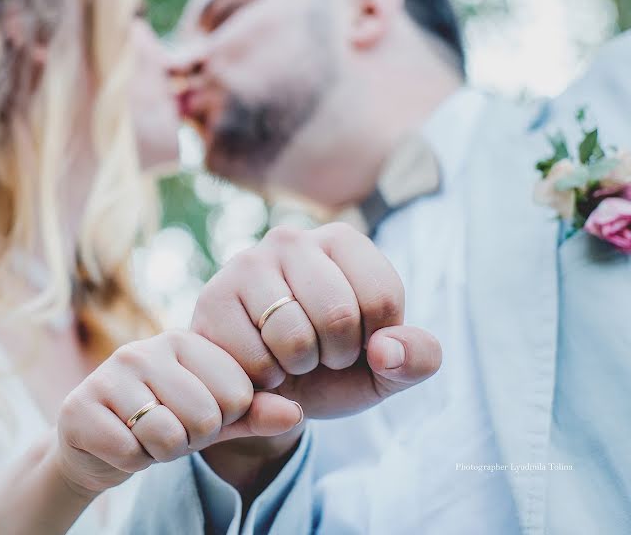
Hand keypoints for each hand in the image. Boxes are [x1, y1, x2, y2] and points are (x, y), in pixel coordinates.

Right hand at [54, 330, 303, 494]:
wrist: (94, 445)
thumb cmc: (164, 422)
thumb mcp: (215, 418)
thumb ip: (255, 413)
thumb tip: (297, 412)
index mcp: (184, 340)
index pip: (238, 393)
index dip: (224, 420)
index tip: (198, 415)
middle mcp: (144, 349)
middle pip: (204, 417)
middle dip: (191, 438)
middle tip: (169, 429)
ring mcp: (108, 374)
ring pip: (166, 435)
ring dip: (160, 451)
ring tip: (144, 436)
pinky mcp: (79, 407)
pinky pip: (129, 452)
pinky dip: (130, 461)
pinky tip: (119, 443)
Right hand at [191, 223, 441, 475]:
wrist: (266, 391)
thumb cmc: (332, 370)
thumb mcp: (386, 369)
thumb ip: (416, 358)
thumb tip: (385, 352)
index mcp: (342, 241)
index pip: (382, 296)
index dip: (376, 341)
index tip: (358, 342)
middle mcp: (292, 239)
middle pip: (338, 315)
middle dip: (336, 356)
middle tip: (320, 355)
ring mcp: (247, 264)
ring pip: (293, 338)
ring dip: (298, 369)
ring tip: (288, 359)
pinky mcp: (214, 298)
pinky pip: (255, 358)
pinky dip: (265, 379)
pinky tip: (258, 364)